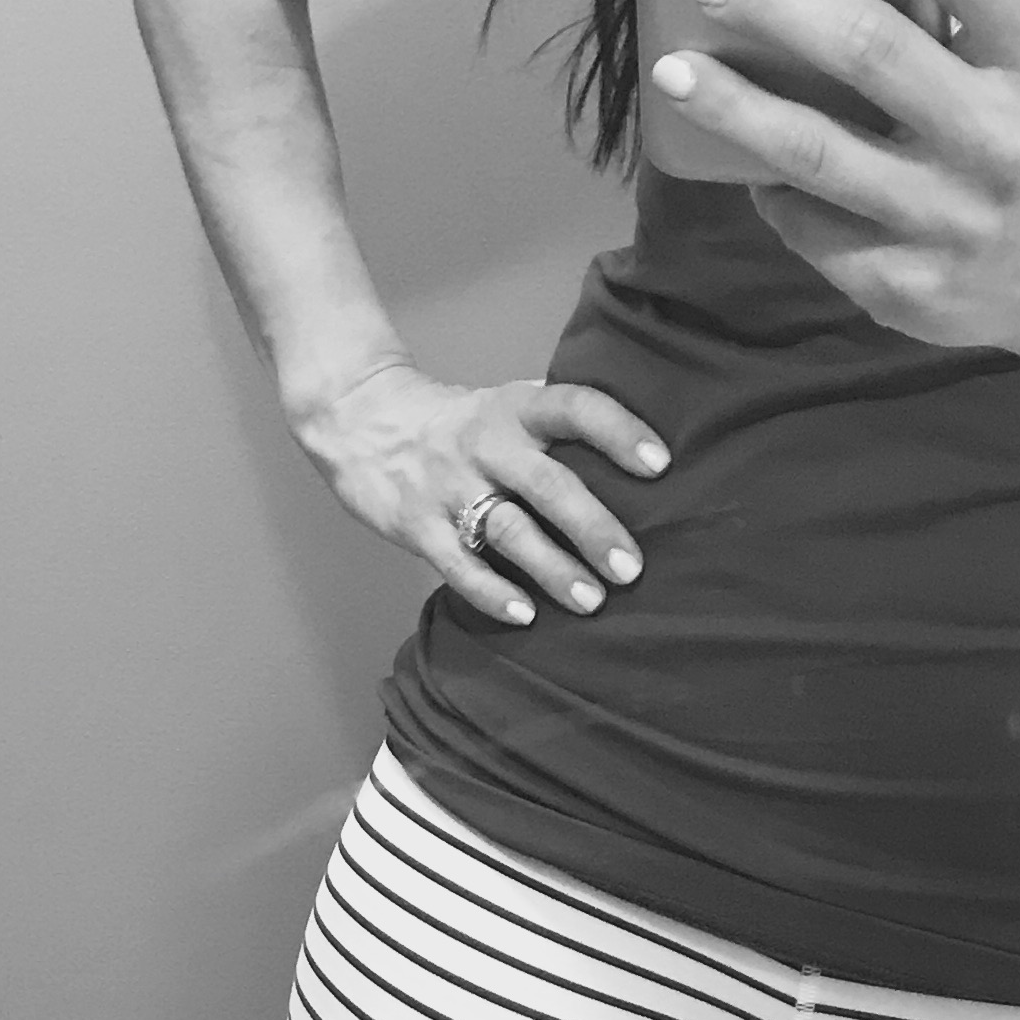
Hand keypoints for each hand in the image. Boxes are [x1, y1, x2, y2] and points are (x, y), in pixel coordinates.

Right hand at [294, 358, 669, 625]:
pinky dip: (491, 593)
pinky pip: (459, 564)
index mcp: (515, 409)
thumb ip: (558, 428)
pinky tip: (525, 614)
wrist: (360, 420)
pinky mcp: (417, 525)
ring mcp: (449, 486)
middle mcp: (486, 444)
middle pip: (547, 484)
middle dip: (592, 527)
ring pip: (508, 531)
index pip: (575, 408)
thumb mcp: (506, 405)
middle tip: (631, 568)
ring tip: (592, 602)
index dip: (618, 431)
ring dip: (552, 568)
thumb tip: (645, 459)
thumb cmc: (458, 422)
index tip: (659, 464)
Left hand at [647, 0, 1019, 365]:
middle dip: (779, 7)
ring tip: (677, 71)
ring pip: (816, 152)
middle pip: (873, 51)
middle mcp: (1005, 140)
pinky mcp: (912, 287)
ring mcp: (956, 221)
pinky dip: (771, 192)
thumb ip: (962, 15)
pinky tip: (749, 167)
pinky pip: (812, 228)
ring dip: (732, 105)